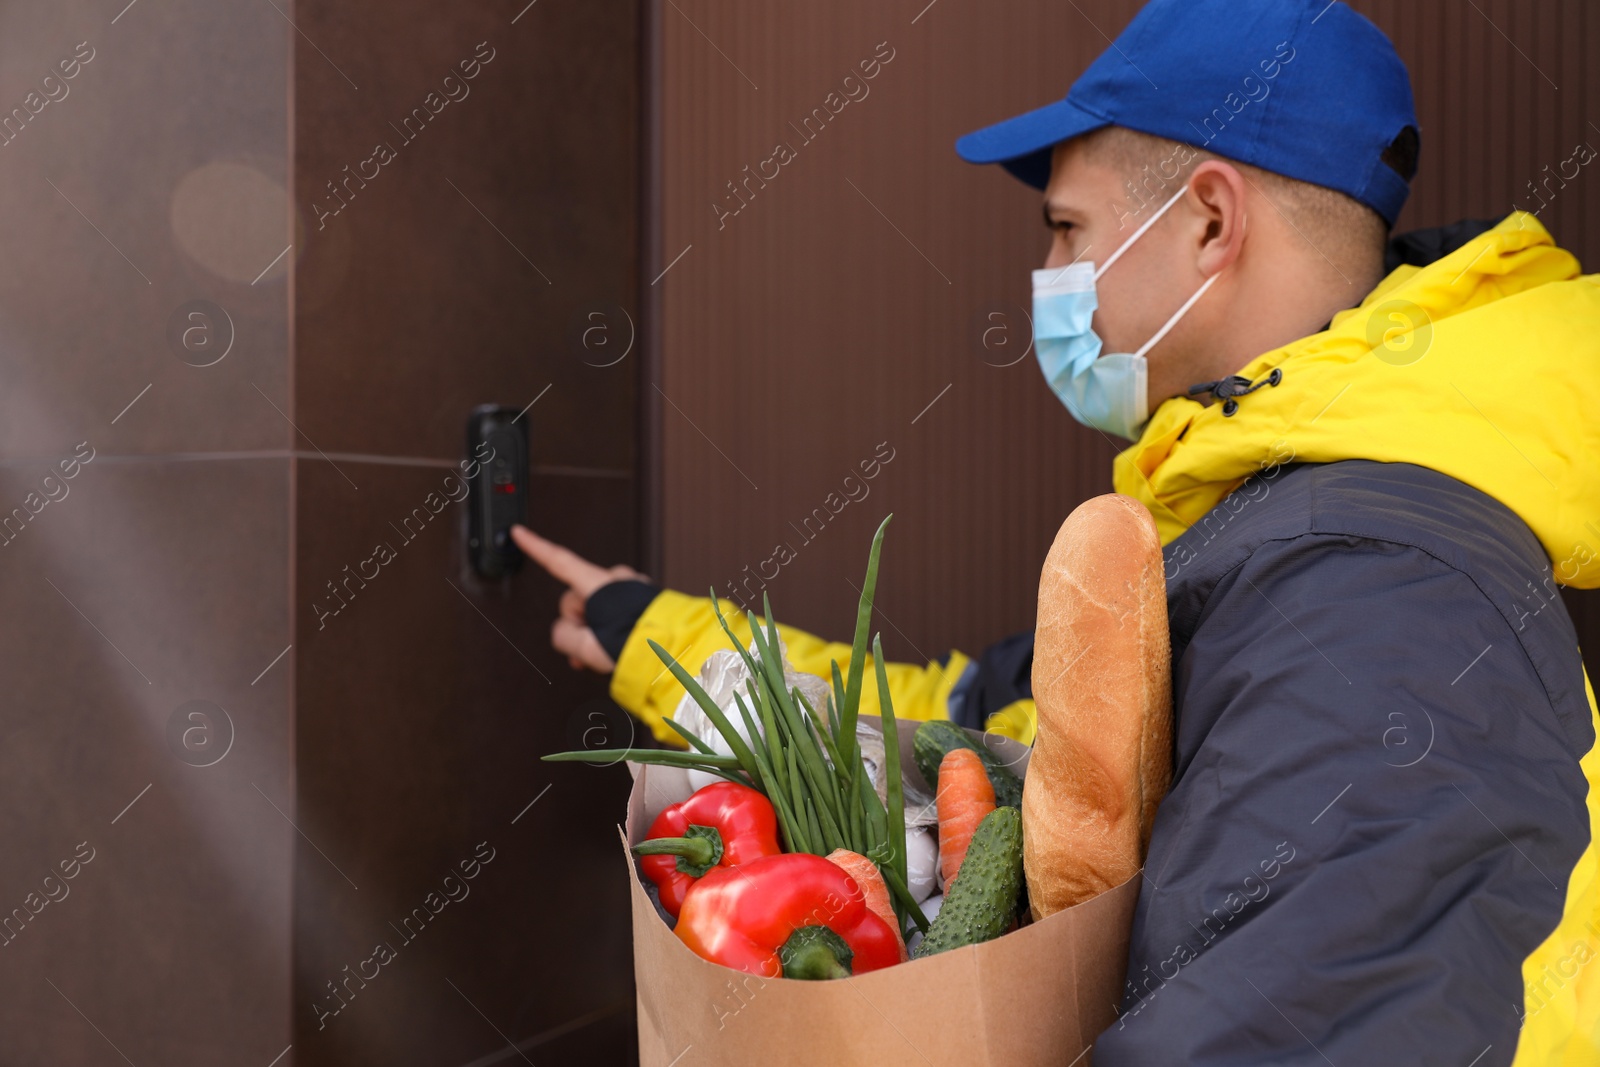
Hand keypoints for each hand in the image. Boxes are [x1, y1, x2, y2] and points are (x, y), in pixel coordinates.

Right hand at [510, 525, 645, 672]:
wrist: (677, 652)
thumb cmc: (640, 646)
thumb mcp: (587, 647)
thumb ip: (563, 635)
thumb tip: (568, 633)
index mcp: (599, 584)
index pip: (558, 561)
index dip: (535, 547)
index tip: (520, 532)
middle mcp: (617, 579)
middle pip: (578, 599)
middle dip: (579, 625)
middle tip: (590, 649)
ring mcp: (634, 586)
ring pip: (599, 608)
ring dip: (598, 631)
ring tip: (610, 654)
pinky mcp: (646, 598)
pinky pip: (619, 609)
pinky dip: (614, 628)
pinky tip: (620, 647)